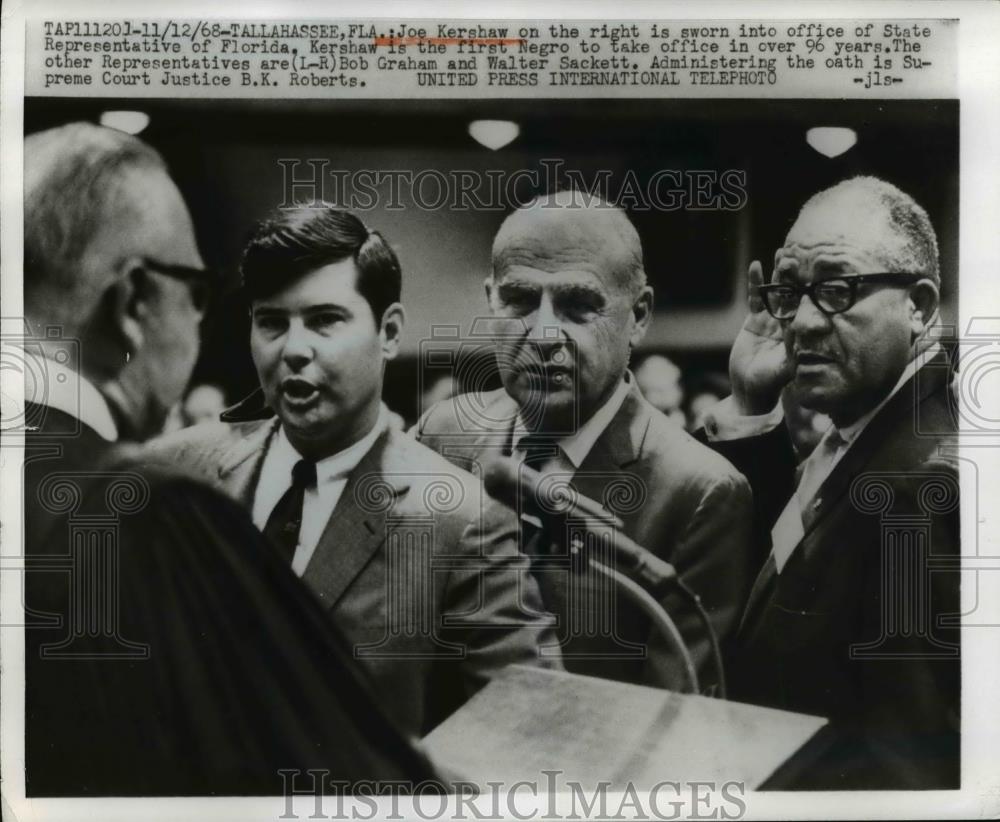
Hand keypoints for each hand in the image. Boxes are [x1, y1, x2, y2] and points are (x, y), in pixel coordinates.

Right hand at [728, 261, 793, 414]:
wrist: (748, 391)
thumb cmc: (767, 385)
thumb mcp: (781, 372)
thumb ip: (791, 358)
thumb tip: (802, 345)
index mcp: (797, 333)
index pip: (803, 307)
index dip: (805, 290)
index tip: (810, 272)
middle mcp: (787, 324)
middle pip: (792, 295)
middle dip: (793, 276)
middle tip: (796, 255)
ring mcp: (771, 321)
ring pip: (775, 293)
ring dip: (777, 275)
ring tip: (781, 253)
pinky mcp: (754, 321)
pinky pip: (755, 299)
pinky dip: (755, 283)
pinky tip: (755, 266)